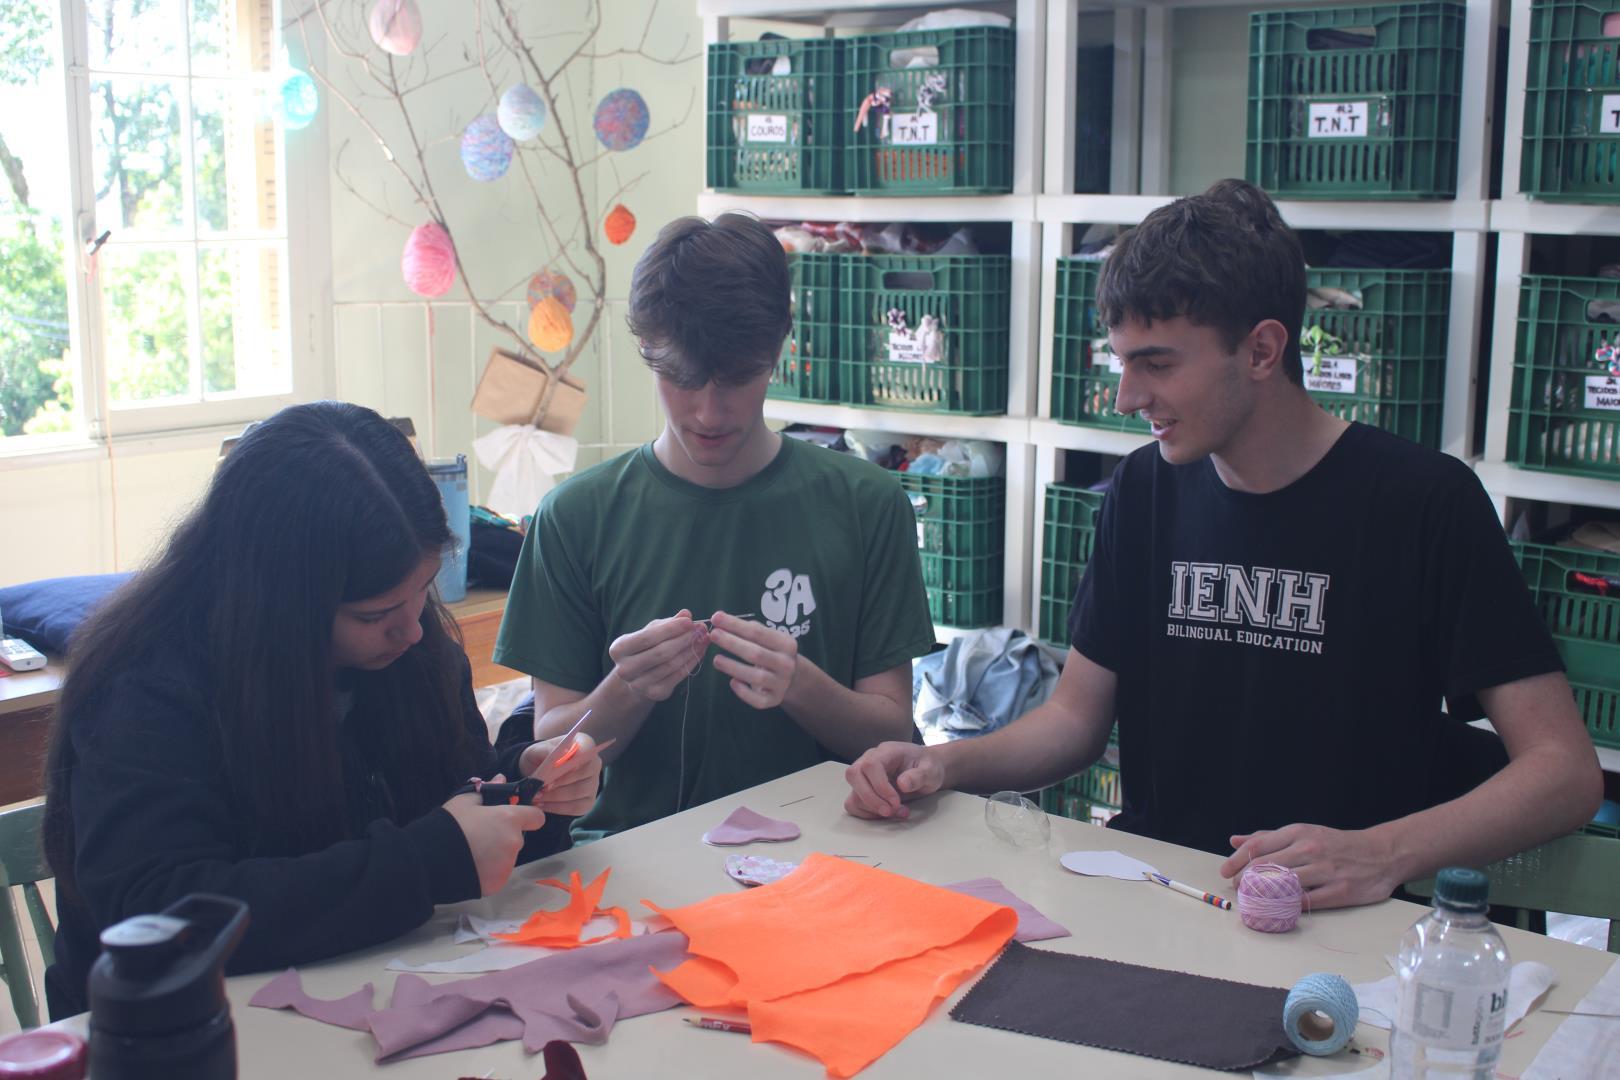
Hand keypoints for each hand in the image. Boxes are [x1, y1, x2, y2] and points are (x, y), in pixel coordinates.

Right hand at [442, 777, 547, 895]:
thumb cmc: (450, 825)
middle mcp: (514, 843)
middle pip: (518, 838)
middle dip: (505, 836)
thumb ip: (487, 790)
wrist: (430, 860)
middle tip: (481, 836)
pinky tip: (471, 867)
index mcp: (509, 820)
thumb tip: (501, 779)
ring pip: (508, 857)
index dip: (527, 816)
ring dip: (497, 854)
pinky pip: (498, 874)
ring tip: (472, 853)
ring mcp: (507, 865)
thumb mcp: (465, 801)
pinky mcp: (498, 884)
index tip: (514, 818)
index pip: (536, 817)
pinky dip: (489, 871)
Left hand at [518, 732, 604, 816]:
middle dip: (559, 782)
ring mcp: (593, 784)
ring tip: (536, 796)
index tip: (556, 767)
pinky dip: (556, 808)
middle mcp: (594, 764)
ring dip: (554, 796)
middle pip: (583, 774)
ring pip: (578, 792)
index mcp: (585, 744)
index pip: (587, 750)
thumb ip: (545, 751)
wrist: (538, 772)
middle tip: (539, 786)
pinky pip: (575, 808)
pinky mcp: (588, 802)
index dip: (575, 760)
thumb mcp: (537, 750)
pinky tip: (542, 805)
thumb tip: (557, 759)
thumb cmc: (540, 757)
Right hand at [607, 609, 706, 703]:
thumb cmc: (644, 649)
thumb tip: (686, 614)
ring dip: (691, 650)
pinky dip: (692, 662)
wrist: (636, 678)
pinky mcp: (655, 693)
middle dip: (684, 639)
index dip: (670, 629)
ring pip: (672, 664)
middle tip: (701, 630)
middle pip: (661, 652)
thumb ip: (667, 623)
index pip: (647, 637)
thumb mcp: (651, 632)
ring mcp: (639, 684)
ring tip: (703, 639)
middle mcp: (625, 669)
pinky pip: (678, 675)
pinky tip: (700, 651)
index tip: (689, 621)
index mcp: (619, 649)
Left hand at [707, 611, 797, 709]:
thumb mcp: (769, 638)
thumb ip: (749, 629)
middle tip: (713, 635)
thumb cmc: (772, 652)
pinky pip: (757, 700)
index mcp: (786, 644)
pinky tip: (732, 682)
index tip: (716, 618)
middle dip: (732, 643)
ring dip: (733, 667)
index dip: (735, 625)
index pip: (757, 632)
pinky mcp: (774, 700)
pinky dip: (743, 692)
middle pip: (756, 653)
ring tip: (716, 659)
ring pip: (756, 677)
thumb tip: (720, 619)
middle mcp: (786, 664)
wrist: (792, 678)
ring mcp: (781, 684)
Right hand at [843, 741, 944, 819]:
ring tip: (896, 812)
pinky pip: (853, 803)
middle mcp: (869, 760)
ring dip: (872, 809)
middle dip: (871, 799)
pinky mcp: (863, 789)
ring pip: (853, 792)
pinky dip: (867, 813)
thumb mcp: (931, 770)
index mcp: (886, 751)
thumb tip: (901, 784)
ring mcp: (864, 775)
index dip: (880, 786)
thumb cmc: (927, 766)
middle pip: (854, 775)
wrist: (926, 770)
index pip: (871, 765)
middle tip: (890, 811)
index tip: (896, 801)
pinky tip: (886, 814)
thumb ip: (919, 776)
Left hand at [1220, 823, 1399, 909]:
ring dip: (1263, 895)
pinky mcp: (1339, 891)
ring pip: (1284, 885)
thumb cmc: (1336, 844)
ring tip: (1252, 901)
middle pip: (1267, 866)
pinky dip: (1289, 907)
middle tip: (1236, 889)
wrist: (1381, 853)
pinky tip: (1278, 910)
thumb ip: (1268, 838)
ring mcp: (1325, 871)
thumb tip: (1235, 841)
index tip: (1225, 872)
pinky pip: (1306, 902)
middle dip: (1245, 880)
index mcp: (1299, 833)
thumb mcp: (1303, 832)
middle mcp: (1310, 849)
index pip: (1259, 846)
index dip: (1237, 860)